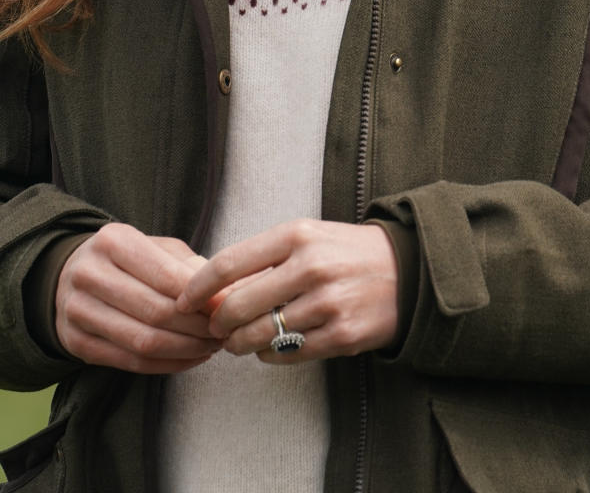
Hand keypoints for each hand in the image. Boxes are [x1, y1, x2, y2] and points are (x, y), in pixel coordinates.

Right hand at [55, 223, 222, 373]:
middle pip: (155, 311)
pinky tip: (189, 359)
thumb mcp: (154, 247)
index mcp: (112, 241)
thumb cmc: (126, 260)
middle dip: (196, 327)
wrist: (68, 276)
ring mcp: (78, 311)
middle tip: (223, 331)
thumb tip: (225, 295)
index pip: (165, 275)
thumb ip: (187, 266)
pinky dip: (166, 365)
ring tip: (210, 347)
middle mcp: (89, 274)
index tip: (226, 306)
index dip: (200, 297)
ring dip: (185, 349)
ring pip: (143, 341)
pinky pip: (130, 362)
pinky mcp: (76, 343)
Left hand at [176, 219, 398, 363]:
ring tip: (239, 341)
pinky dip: (270, 355)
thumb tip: (213, 288)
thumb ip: (264, 257)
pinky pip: (288, 354)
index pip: (230, 263)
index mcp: (297, 235)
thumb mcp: (306, 237)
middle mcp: (311, 266)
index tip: (183, 301)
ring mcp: (327, 303)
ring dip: (241, 344)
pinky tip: (270, 347)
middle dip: (219, 323)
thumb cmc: (344, 251)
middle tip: (216, 328)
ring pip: (261, 335)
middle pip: (239, 305)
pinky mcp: (341, 335)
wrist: (405, 270)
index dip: (199, 287)